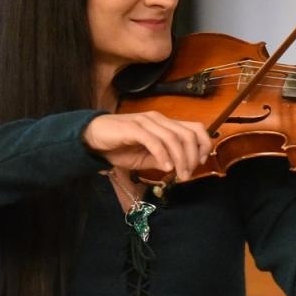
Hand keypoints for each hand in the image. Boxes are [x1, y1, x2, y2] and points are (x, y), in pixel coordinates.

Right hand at [83, 111, 211, 179]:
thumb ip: (164, 159)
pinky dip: (163, 155)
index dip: (204, 145)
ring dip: (180, 159)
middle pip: (187, 135)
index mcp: (165, 124)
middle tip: (187, 174)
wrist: (92, 139)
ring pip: (173, 138)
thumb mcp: (147, 157)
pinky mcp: (133, 128)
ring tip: (178, 175)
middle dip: (192, 157)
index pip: (195, 128)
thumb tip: (180, 167)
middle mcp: (159, 120)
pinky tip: (165, 168)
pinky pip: (154, 141)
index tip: (201, 162)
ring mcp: (146, 122)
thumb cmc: (120, 147)